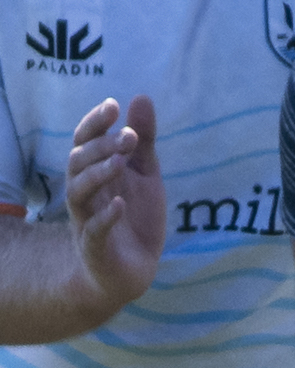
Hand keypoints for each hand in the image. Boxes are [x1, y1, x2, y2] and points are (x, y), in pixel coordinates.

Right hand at [64, 96, 163, 311]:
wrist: (131, 270)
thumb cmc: (134, 216)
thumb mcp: (144, 173)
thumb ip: (143, 140)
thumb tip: (140, 97)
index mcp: (96, 173)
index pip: (85, 142)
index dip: (94, 123)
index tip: (113, 105)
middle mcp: (85, 194)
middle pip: (79, 163)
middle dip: (101, 146)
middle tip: (129, 136)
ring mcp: (87, 221)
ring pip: (78, 194)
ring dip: (98, 175)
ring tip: (121, 161)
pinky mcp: (96, 249)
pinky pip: (94, 232)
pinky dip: (105, 217)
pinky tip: (119, 204)